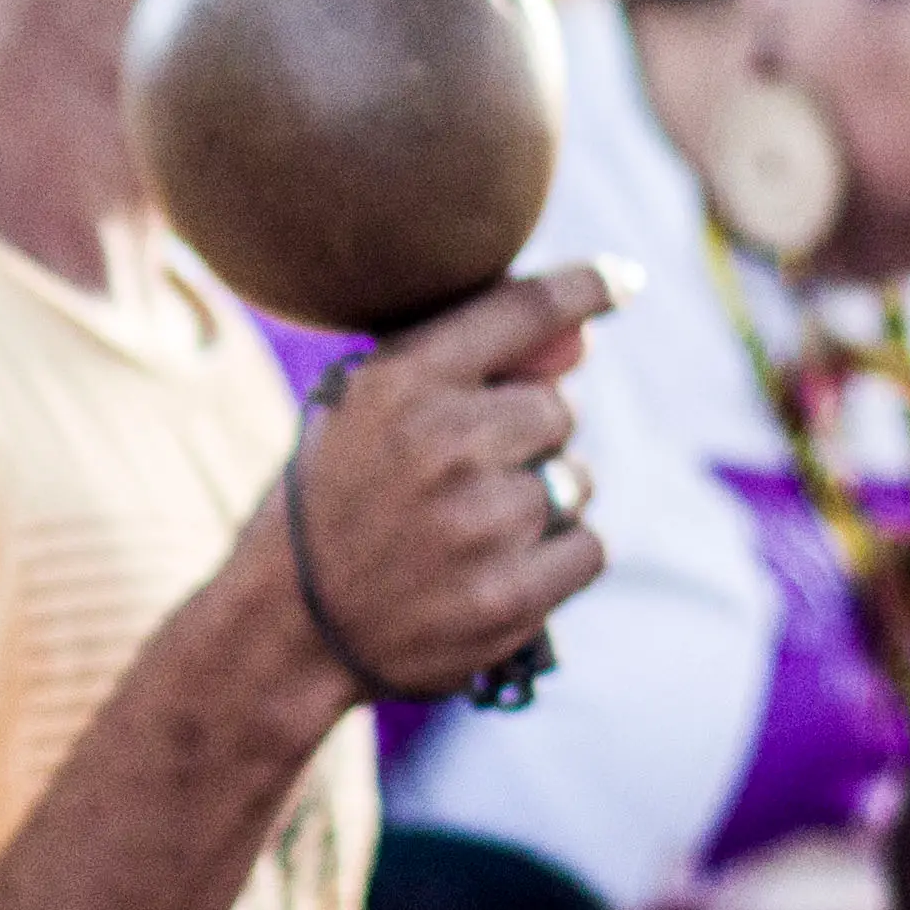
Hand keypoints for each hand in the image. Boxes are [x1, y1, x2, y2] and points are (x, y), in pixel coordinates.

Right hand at [276, 266, 620, 704]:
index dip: (585, 288)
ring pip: (574, 482)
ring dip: (542, 502)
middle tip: (463, 476)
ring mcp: (480, 523)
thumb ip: (469, 367)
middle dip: (527, 438)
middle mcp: (444, 442)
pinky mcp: (509, 596)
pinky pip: (587, 547)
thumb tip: (584, 342)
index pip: (522, 310)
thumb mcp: (365, 412)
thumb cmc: (333, 503)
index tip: (623, 281)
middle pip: (558, 410)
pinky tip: (498, 569)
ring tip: (470, 530)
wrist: (286, 628)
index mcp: (401, 382)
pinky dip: (557, 559)